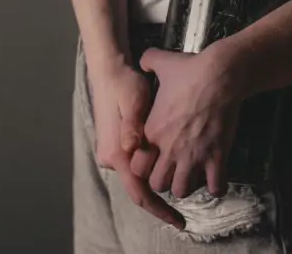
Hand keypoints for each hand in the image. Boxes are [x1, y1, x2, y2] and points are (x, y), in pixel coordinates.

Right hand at [88, 60, 184, 230]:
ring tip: (181, 187)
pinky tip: (166, 168)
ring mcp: (113, 152)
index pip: (139, 192)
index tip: (177, 220)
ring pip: (137, 176)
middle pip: (139, 187)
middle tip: (182, 210)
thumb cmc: (125, 85)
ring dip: (157, 183)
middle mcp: (112, 158)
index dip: (159, 208)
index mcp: (117, 153)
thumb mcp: (134, 101)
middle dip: (160, 199)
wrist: (109, 71)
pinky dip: (151, 170)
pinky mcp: (117, 145)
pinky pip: (135, 165)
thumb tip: (133, 147)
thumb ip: (133, 126)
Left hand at [129, 45, 242, 200]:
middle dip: (163, 179)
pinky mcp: (217, 157)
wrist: (221, 74)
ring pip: (182, 190)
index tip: (153, 158)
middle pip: (158, 184)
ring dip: (186, 184)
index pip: (137, 167)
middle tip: (172, 168)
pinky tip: (214, 175)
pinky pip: (215, 187)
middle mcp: (170, 149)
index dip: (143, 166)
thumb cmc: (190, 69)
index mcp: (153, 131)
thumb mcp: (163, 62)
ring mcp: (194, 156)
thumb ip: (148, 61)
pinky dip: (215, 186)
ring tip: (191, 173)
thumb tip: (143, 61)